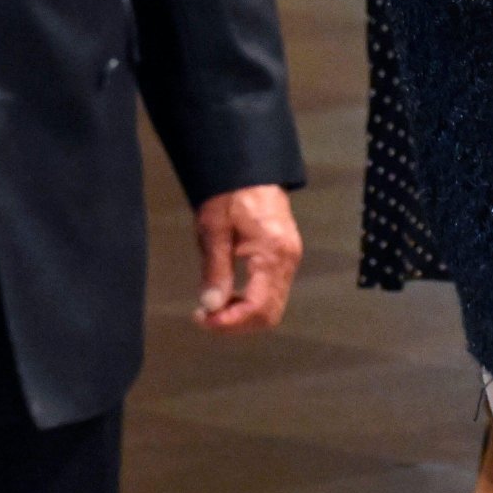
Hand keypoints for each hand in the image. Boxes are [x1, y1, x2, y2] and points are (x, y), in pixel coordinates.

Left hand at [193, 185, 301, 332]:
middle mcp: (288, 260)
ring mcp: (290, 259)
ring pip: (273, 307)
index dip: (230, 321)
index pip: (257, 306)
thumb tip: (211, 306)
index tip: (202, 318)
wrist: (249, 169)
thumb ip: (215, 270)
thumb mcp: (214, 230)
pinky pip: (273, 293)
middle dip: (236, 323)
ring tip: (214, 306)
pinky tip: (229, 295)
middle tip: (205, 316)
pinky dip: (251, 303)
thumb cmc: (230, 193)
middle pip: (270, 314)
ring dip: (243, 315)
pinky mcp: (286, 257)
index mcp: (272, 253)